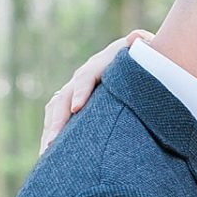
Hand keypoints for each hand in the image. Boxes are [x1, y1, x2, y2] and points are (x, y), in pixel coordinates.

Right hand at [40, 29, 151, 152]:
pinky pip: (56, 118)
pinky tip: (48, 157)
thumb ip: (143, 47)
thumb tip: (136, 38)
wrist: (142, 62)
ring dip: (50, 130)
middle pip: (64, 97)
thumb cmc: (149, 62)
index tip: (76, 108)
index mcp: (102, 63)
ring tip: (46, 154)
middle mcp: (84, 75)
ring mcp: (76, 89)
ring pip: (55, 109)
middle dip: (57, 120)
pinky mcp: (73, 103)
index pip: (86, 76)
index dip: (80, 90)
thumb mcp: (148, 53)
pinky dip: (51, 135)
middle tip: (53, 142)